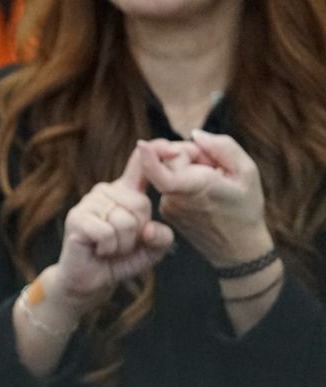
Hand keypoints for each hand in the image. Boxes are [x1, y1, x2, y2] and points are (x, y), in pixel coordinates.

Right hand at [47, 144, 175, 315]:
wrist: (89, 282)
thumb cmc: (119, 261)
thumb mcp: (151, 249)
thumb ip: (162, 238)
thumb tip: (149, 228)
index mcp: (125, 192)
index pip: (141, 164)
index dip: (157, 153)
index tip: (174, 148)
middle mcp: (105, 191)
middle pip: (140, 204)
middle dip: (137, 231)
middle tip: (121, 243)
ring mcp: (89, 203)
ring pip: (125, 221)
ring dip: (122, 244)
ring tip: (109, 248)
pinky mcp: (77, 219)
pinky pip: (108, 233)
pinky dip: (108, 248)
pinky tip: (98, 250)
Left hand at [138, 131, 272, 268]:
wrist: (237, 248)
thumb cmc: (246, 208)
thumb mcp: (247, 171)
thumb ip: (221, 147)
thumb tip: (194, 135)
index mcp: (194, 188)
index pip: (160, 173)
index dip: (150, 156)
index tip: (142, 145)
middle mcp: (175, 198)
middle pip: (169, 160)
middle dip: (189, 152)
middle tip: (215, 163)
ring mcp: (169, 206)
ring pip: (171, 171)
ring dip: (190, 167)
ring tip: (214, 180)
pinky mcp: (167, 210)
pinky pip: (171, 183)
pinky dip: (186, 180)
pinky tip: (205, 191)